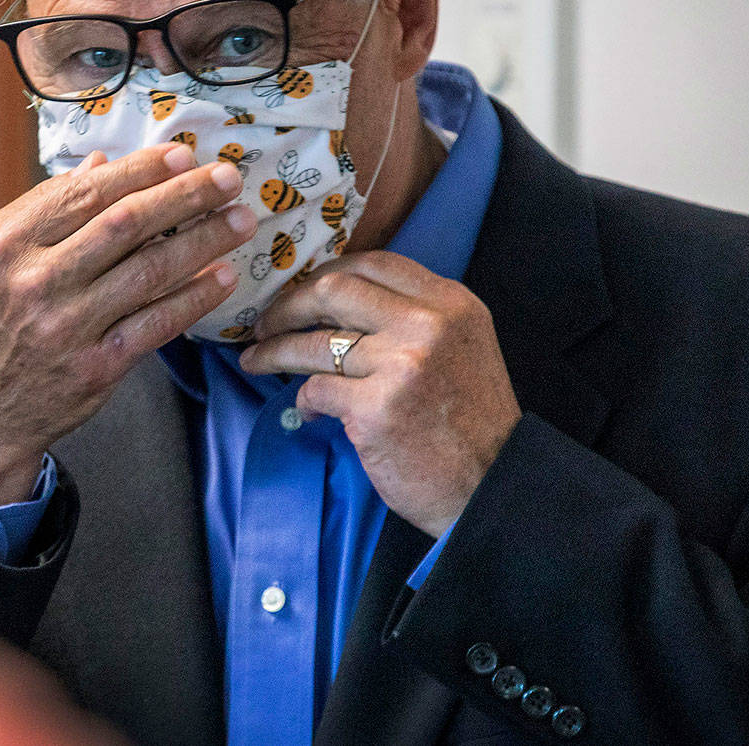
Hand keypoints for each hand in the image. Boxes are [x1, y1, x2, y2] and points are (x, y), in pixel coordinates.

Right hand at [0, 144, 256, 504]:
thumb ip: (45, 208)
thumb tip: (101, 164)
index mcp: (8, 243)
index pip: (87, 192)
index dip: (141, 170)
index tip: (182, 155)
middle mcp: (37, 280)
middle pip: (126, 223)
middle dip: (185, 195)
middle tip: (227, 177)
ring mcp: (68, 325)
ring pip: (150, 270)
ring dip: (204, 241)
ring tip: (240, 220)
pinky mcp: (97, 365)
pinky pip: (157, 322)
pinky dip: (194, 297)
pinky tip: (223, 276)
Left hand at [239, 251, 520, 537]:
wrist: (492, 485)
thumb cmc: (470, 420)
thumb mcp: (460, 346)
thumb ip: (413, 316)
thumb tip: (337, 300)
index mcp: (450, 303)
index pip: (372, 263)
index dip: (326, 273)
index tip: (301, 290)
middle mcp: (427, 325)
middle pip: (334, 290)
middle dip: (288, 305)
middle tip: (265, 322)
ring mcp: (400, 366)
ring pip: (314, 342)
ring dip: (275, 350)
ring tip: (255, 359)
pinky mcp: (375, 410)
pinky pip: (316, 390)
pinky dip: (303, 400)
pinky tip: (307, 410)